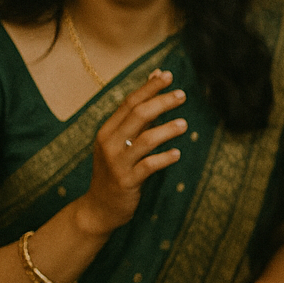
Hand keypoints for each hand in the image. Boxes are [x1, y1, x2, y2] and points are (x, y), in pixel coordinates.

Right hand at [79, 70, 185, 235]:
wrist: (99, 207)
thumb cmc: (116, 168)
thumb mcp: (121, 141)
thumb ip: (138, 115)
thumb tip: (156, 78)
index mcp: (108, 130)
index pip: (129, 102)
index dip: (149, 87)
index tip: (168, 75)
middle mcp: (110, 143)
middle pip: (136, 116)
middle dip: (160, 102)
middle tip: (182, 95)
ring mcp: (117, 163)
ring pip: (143, 140)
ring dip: (165, 130)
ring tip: (184, 124)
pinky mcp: (126, 182)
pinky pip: (147, 167)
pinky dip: (163, 159)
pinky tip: (177, 154)